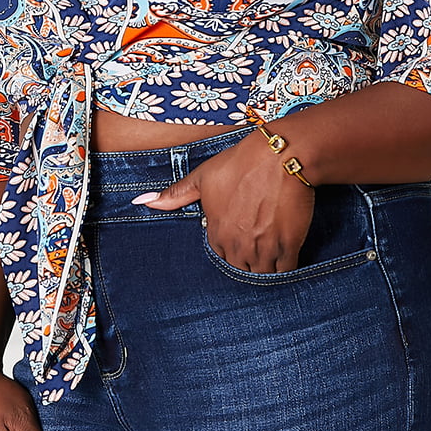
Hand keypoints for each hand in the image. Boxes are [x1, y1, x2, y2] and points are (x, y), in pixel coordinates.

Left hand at [137, 131, 314, 271]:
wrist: (280, 156)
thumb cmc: (241, 163)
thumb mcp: (203, 176)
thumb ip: (175, 194)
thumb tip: (141, 201)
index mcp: (216, 232)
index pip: (220, 256)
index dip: (232, 247)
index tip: (242, 237)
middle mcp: (238, 245)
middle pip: (242, 270)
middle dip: (248, 262)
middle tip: (259, 246)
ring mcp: (263, 248)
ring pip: (263, 275)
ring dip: (267, 268)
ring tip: (273, 253)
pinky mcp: (288, 246)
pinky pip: (286, 271)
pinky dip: (286, 268)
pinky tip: (287, 256)